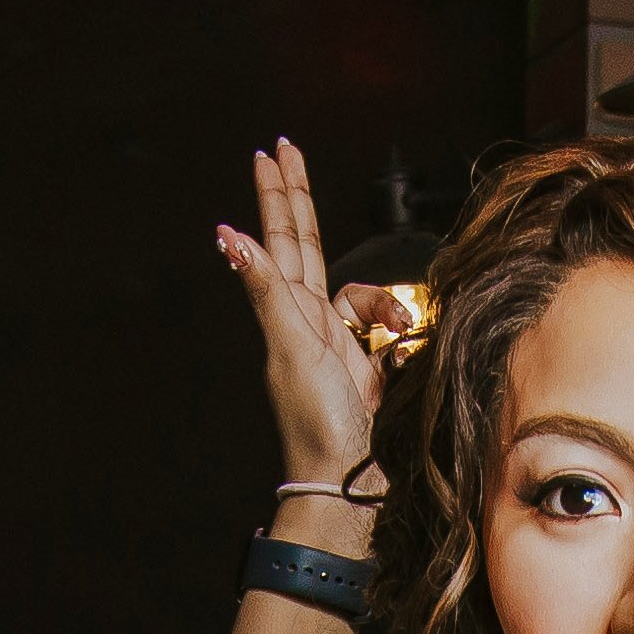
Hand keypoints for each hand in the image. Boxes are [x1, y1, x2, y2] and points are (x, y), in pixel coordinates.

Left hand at [212, 137, 388, 499]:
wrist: (352, 481)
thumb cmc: (317, 421)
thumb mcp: (291, 347)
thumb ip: (266, 289)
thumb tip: (228, 237)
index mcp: (289, 312)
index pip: (282, 238)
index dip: (278, 195)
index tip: (271, 153)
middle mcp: (310, 322)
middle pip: (304, 246)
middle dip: (297, 200)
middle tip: (287, 152)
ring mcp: (339, 344)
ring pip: (361, 293)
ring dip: (384, 303)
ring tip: (397, 329)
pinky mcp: (369, 366)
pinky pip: (387, 328)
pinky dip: (400, 330)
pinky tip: (405, 347)